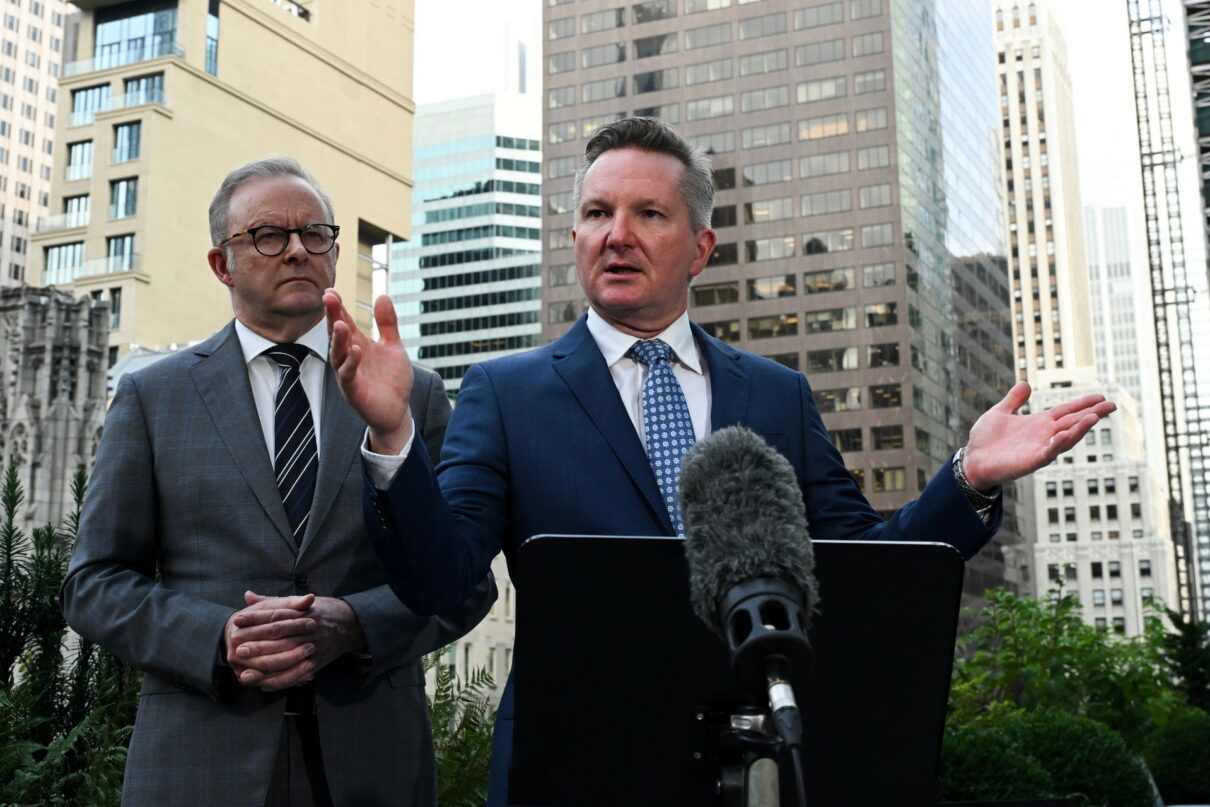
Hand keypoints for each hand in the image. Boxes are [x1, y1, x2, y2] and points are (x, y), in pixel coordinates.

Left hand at [231, 592, 368, 691]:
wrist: (352, 624)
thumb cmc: (323, 611)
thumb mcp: (300, 602)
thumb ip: (272, 602)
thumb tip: (247, 595)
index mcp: (303, 612)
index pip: (275, 614)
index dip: (255, 617)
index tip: (236, 620)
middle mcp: (309, 629)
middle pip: (279, 637)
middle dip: (256, 643)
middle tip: (236, 648)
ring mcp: (313, 647)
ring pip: (286, 659)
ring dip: (265, 667)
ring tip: (244, 672)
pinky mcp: (317, 663)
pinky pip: (297, 675)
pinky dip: (280, 682)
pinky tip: (263, 685)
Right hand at [324, 290, 413, 453]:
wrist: (397, 411)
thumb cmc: (392, 379)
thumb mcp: (393, 347)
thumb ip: (387, 324)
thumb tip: (383, 295)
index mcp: (357, 344)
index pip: (344, 321)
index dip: (337, 307)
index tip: (330, 290)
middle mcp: (348, 358)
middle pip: (336, 334)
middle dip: (332, 316)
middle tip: (329, 297)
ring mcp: (348, 375)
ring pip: (337, 354)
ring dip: (338, 339)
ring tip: (341, 323)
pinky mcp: (353, 391)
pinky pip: (347, 375)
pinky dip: (350, 362)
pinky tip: (356, 349)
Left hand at [963, 380, 1116, 490]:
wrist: (972, 460)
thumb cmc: (985, 440)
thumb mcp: (999, 412)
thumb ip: (1014, 400)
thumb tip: (1025, 383)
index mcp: (1038, 423)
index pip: (1066, 411)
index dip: (1083, 404)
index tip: (1101, 397)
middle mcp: (1043, 435)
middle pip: (1073, 422)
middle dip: (1092, 414)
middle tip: (1112, 405)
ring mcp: (1039, 448)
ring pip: (1066, 438)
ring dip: (1080, 429)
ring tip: (1094, 417)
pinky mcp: (1031, 461)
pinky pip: (1048, 453)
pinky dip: (1058, 444)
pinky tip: (1066, 435)